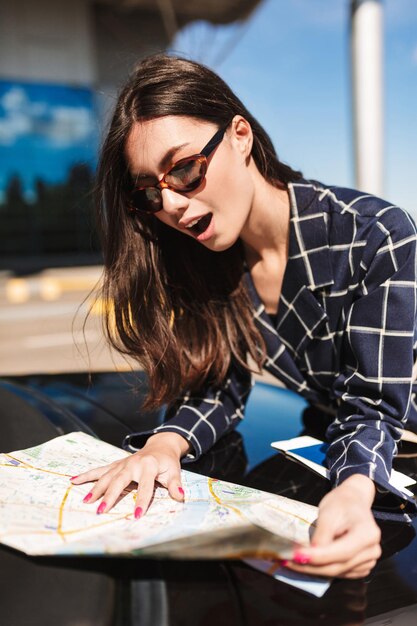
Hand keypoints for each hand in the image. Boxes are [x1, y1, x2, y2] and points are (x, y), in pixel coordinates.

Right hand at [70, 432, 189, 517]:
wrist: (160, 445)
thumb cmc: (167, 462)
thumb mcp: (174, 472)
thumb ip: (175, 485)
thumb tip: (180, 496)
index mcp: (148, 466)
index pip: (144, 486)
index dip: (141, 500)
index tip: (136, 515)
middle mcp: (132, 464)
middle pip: (119, 481)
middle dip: (110, 496)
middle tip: (101, 510)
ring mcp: (122, 463)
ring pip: (106, 476)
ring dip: (95, 488)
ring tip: (86, 501)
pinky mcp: (116, 464)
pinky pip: (100, 470)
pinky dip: (87, 475)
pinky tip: (74, 480)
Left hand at [284, 475, 381, 578]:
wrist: (353, 501)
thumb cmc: (341, 503)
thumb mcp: (329, 512)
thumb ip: (322, 535)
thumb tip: (310, 556)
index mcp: (368, 534)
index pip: (341, 552)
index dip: (318, 557)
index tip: (297, 556)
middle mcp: (372, 550)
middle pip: (338, 566)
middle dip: (310, 566)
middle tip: (287, 561)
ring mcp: (368, 560)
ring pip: (337, 572)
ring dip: (313, 570)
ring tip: (292, 562)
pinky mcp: (361, 566)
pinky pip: (340, 573)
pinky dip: (322, 570)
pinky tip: (306, 563)